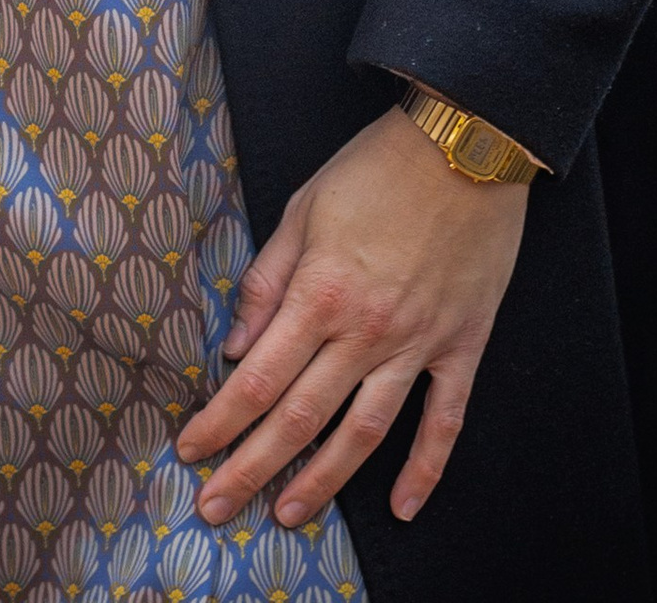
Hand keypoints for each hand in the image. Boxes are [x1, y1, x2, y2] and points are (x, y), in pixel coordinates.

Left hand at [174, 106, 526, 531]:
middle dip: (251, 469)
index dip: (219, 422)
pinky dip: (426, 469)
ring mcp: (417, 342)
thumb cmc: (377, 167)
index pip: (256, 378)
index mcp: (320, 292)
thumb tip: (234, 347)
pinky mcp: (461, 344)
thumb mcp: (304, 207)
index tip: (191, 452)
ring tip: (288, 516)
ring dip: (323, 482)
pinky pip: (444, 420)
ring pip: (364, 432)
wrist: (465, 142)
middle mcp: (365, 329)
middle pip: (300, 417)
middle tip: (216, 509)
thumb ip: (267, 279)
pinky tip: (404, 508)